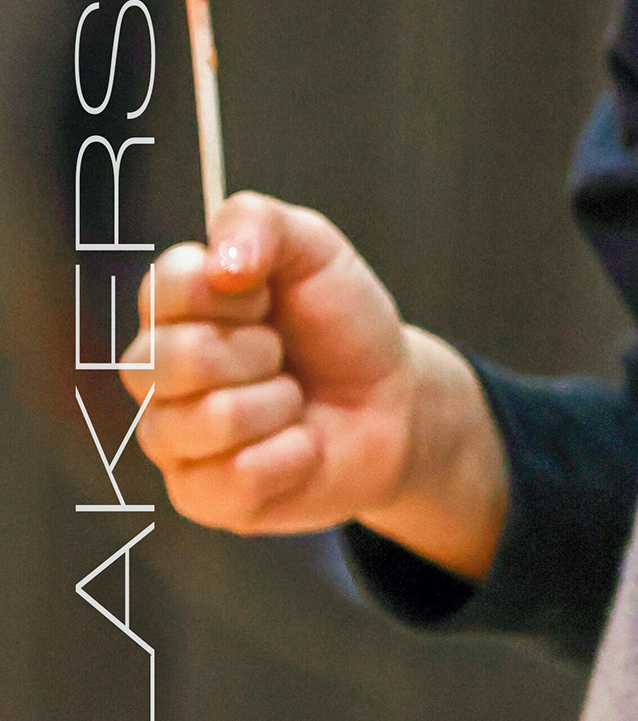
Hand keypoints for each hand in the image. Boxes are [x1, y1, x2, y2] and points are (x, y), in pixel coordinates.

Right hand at [122, 191, 505, 577]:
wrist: (394, 402)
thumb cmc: (342, 325)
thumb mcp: (315, 249)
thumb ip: (259, 222)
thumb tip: (220, 263)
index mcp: (174, 309)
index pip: (164, 287)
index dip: (233, 290)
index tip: (269, 294)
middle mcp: (158, 374)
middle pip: (171, 359)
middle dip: (257, 351)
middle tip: (283, 354)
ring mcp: (174, 440)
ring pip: (207, 421)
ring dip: (278, 404)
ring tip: (294, 400)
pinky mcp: (201, 497)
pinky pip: (236, 477)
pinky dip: (291, 455)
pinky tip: (301, 445)